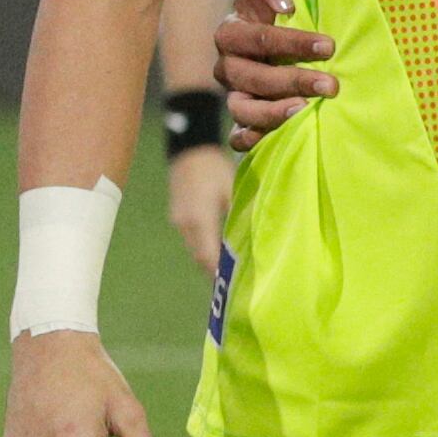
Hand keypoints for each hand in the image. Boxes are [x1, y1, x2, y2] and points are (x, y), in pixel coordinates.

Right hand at [165, 138, 231, 276]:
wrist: (189, 150)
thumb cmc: (215, 168)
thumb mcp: (234, 189)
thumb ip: (243, 212)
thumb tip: (259, 235)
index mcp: (199, 218)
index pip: (208, 255)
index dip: (219, 273)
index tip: (236, 286)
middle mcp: (185, 224)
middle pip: (200, 257)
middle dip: (216, 272)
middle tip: (237, 286)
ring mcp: (179, 221)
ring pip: (195, 250)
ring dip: (210, 262)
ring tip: (231, 273)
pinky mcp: (178, 217)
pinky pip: (192, 241)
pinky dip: (205, 249)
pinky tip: (220, 254)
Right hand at [216, 0, 335, 143]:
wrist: (285, 31)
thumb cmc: (284, 3)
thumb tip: (284, 3)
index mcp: (233, 30)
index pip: (255, 37)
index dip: (291, 42)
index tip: (330, 46)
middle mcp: (229, 63)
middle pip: (248, 76)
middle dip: (291, 80)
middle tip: (331, 85)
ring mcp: (235, 93)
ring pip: (240, 108)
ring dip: (272, 112)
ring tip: (306, 110)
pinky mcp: (245, 118)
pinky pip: (237, 135)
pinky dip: (250, 139)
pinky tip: (273, 138)